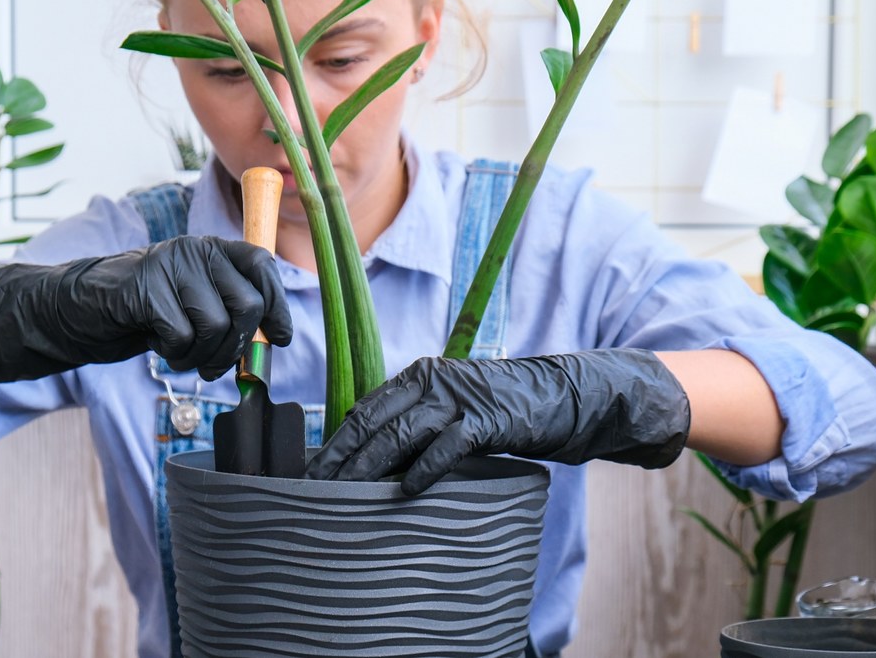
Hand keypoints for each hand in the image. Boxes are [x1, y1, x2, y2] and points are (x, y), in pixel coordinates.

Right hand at [0, 236, 290, 382]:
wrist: (77, 311)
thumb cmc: (145, 314)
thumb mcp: (195, 305)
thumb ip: (230, 310)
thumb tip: (274, 338)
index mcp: (212, 249)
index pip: (263, 266)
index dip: (278, 305)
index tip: (279, 337)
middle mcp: (194, 250)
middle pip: (246, 304)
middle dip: (236, 345)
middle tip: (214, 363)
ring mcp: (168, 267)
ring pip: (217, 325)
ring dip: (204, 356)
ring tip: (183, 356)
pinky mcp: (145, 290)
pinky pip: (182, 336)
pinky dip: (176, 355)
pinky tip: (161, 348)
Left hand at [306, 349, 689, 494]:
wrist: (568, 399)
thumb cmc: (504, 414)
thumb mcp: (453, 414)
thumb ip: (416, 429)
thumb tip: (371, 467)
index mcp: (417, 377)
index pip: (362, 412)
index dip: (332, 445)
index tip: (307, 478)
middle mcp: (432, 380)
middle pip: (373, 423)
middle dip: (340, 461)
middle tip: (313, 494)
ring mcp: (460, 398)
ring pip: (401, 434)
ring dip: (369, 468)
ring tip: (344, 497)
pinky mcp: (490, 418)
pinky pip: (448, 445)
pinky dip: (425, 468)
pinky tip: (405, 491)